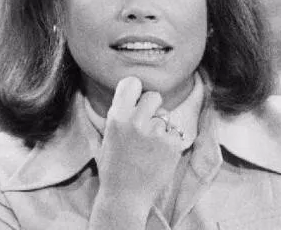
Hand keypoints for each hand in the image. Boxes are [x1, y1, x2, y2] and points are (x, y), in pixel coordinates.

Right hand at [95, 76, 182, 206]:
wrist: (125, 197)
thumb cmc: (113, 168)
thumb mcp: (105, 139)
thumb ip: (115, 116)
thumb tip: (116, 95)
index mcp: (117, 117)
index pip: (131, 83)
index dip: (136, 89)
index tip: (137, 97)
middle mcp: (136, 122)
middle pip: (154, 96)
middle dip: (152, 107)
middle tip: (147, 124)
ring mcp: (155, 133)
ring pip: (165, 117)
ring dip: (160, 128)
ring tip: (149, 148)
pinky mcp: (172, 145)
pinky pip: (175, 132)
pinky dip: (170, 143)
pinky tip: (158, 156)